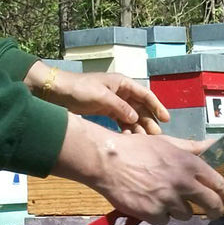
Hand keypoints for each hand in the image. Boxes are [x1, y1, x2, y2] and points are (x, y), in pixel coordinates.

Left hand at [25, 62, 168, 133]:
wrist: (56, 92)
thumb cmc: (79, 89)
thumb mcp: (101, 97)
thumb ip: (120, 108)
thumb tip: (135, 119)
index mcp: (122, 83)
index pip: (145, 95)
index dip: (157, 106)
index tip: (166, 119)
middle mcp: (120, 92)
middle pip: (140, 107)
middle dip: (149, 121)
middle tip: (157, 136)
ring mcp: (113, 102)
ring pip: (131, 116)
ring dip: (138, 127)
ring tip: (145, 141)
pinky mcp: (105, 111)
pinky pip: (120, 121)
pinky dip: (125, 129)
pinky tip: (129, 139)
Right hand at [52, 116, 223, 224]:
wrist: (108, 161)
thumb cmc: (137, 149)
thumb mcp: (167, 143)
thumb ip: (192, 149)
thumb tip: (213, 145)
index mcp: (189, 164)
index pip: (219, 184)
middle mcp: (183, 183)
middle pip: (211, 204)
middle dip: (215, 211)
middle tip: (212, 214)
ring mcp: (168, 200)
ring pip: (185, 214)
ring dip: (178, 210)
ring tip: (162, 198)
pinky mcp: (153, 214)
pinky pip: (164, 221)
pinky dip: (158, 215)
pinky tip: (148, 203)